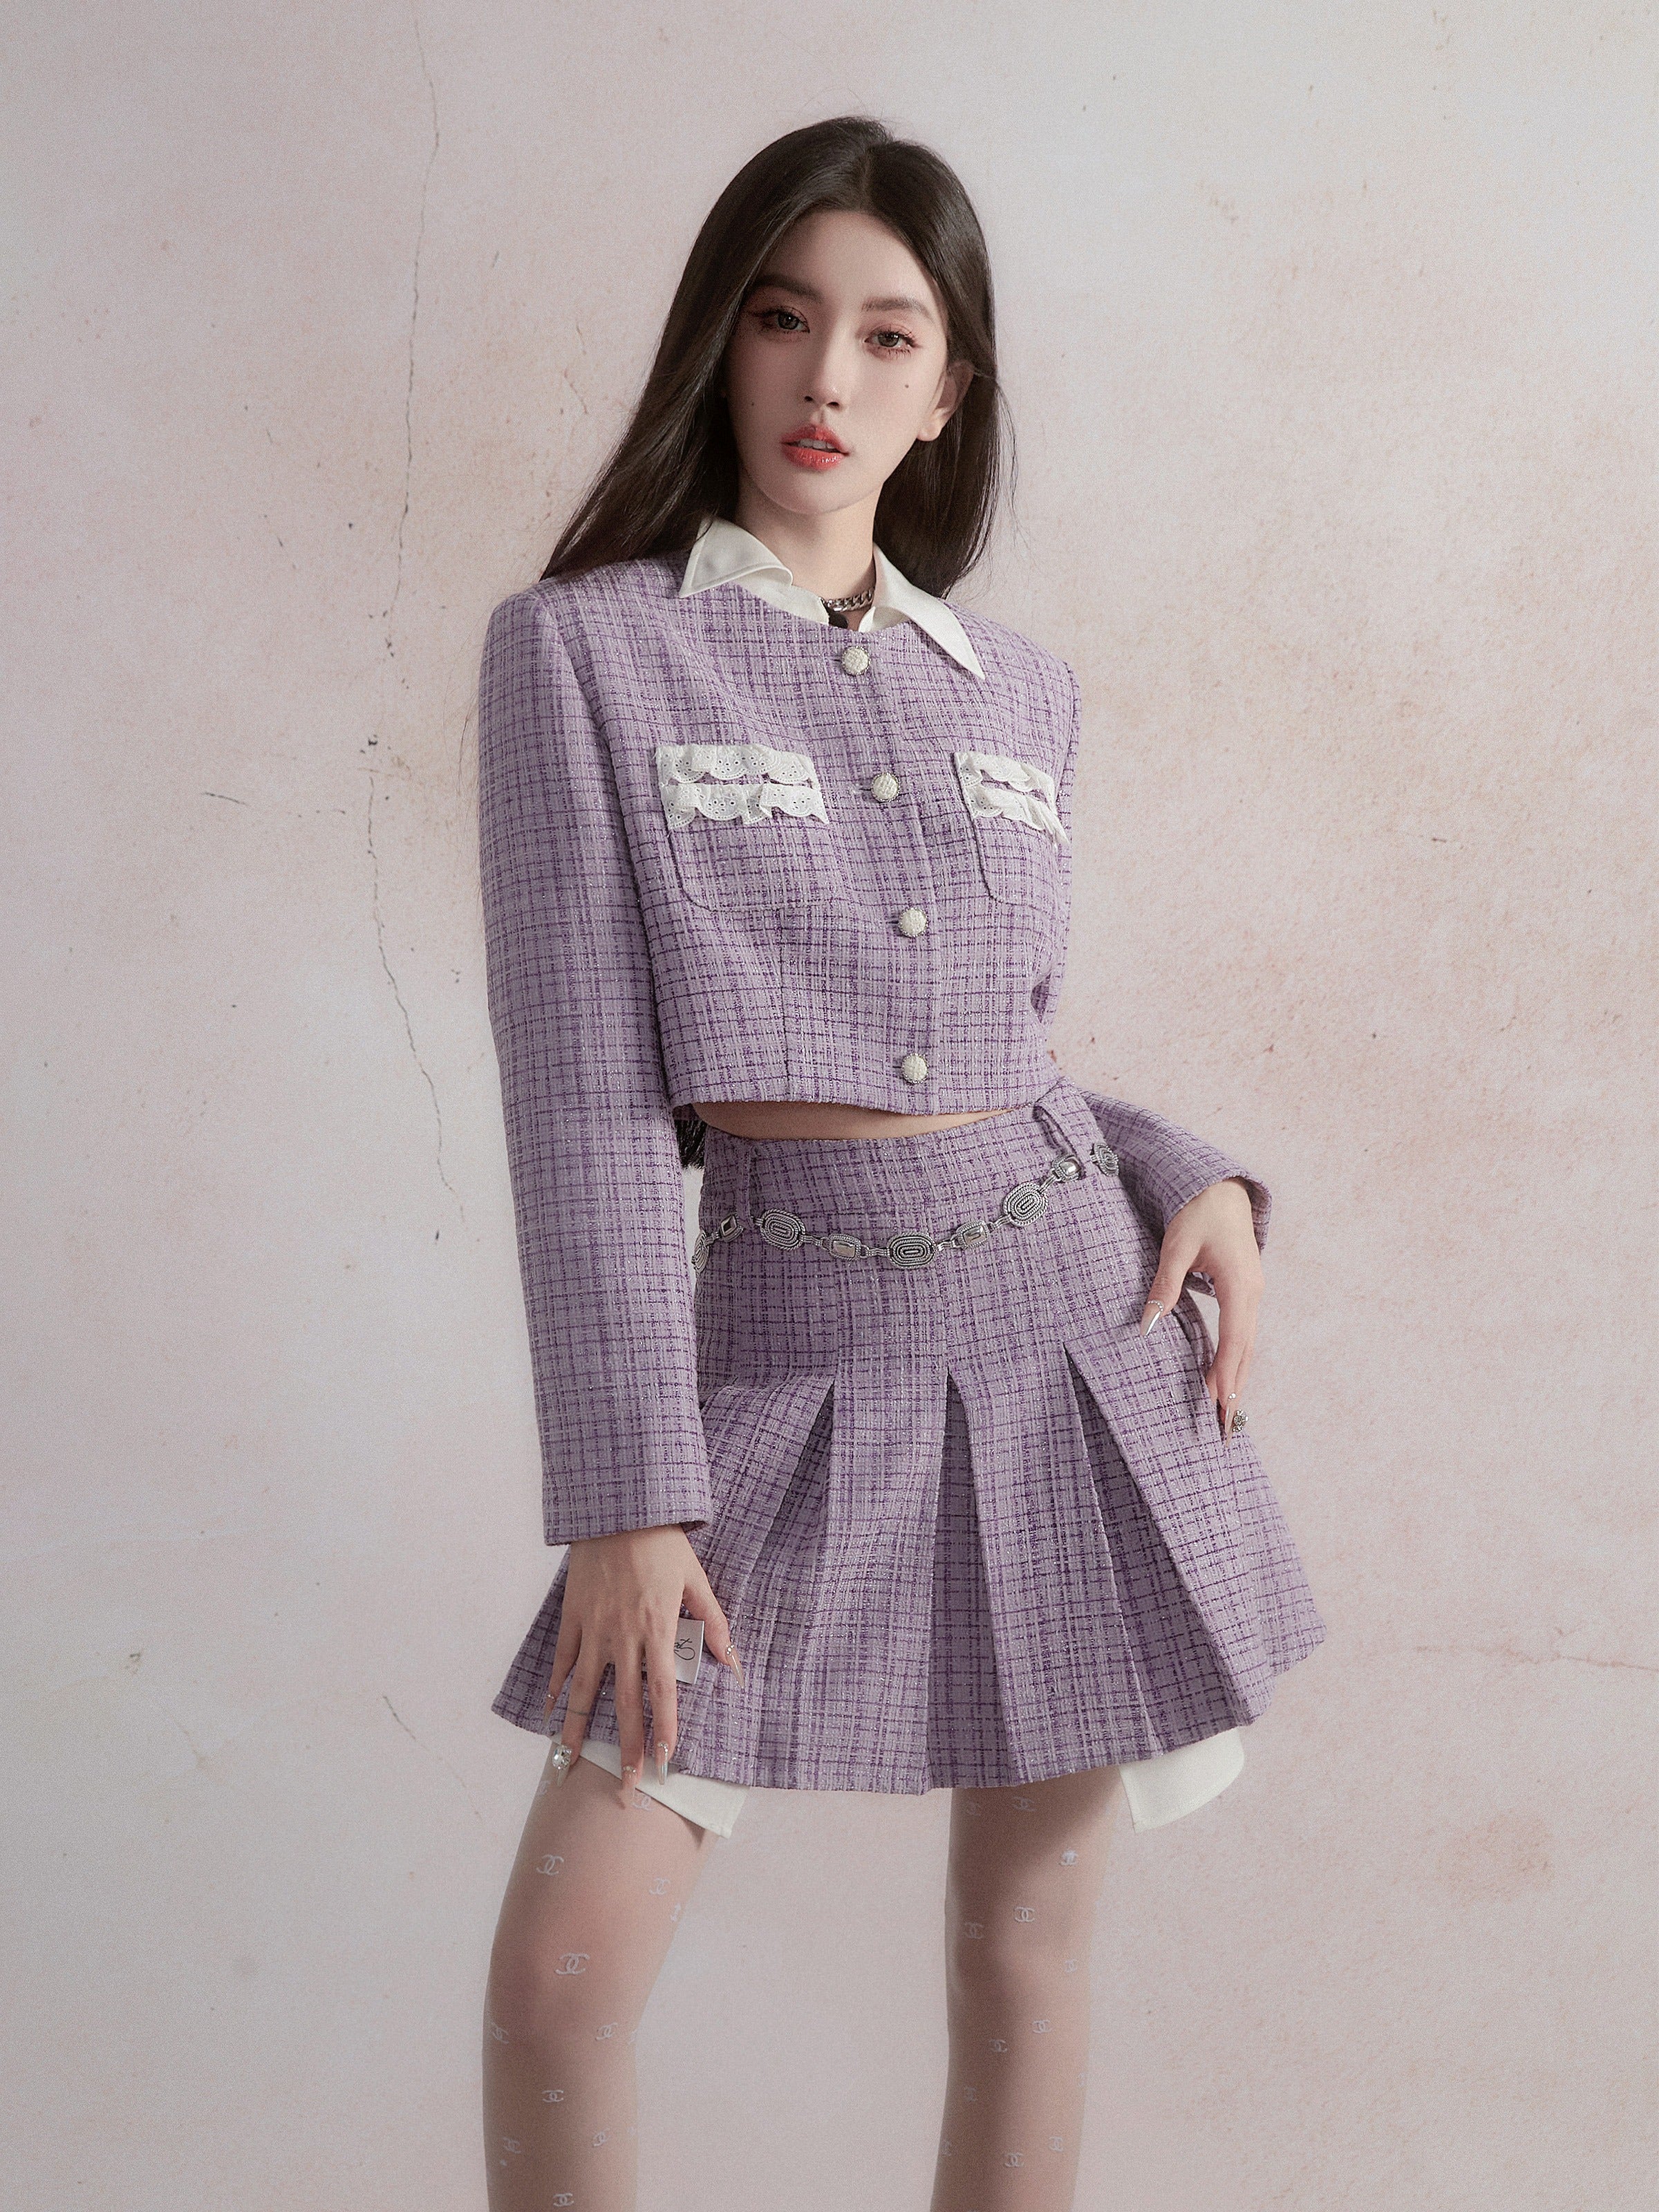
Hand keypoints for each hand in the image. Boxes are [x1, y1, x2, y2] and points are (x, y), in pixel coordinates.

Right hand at [540, 1525, 737, 1802]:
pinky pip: (562, 1659)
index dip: (664, 1727)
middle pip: (625, 1702)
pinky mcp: (572, 1617)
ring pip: (584, 1690)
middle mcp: (623, 1636)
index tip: (664, 1759)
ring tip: (572, 1761)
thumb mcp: (696, 1579)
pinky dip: (556, 1687)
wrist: (619, 1509)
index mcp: (658, 1629)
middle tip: (626, 1784)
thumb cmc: (662, 1543)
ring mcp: (594, 1629)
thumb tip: (733, 1660)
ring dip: (579, 1729)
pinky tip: (552, 1712)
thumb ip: (713, 1622)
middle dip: (626, 1746)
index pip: (663, 1690)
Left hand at [1138, 1178, 1261, 1439]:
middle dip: (1235, 1389)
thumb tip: (1145, 1327)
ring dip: (1238, 1378)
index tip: (1218, 1405)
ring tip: (1227, 1414)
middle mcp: (1253, 1293)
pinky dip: (1237, 1359)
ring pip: (1248, 1345)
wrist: (1221, 1188)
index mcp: (1238, 1284)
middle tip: (1226, 1427)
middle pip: (1245, 1350)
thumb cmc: (1196, 1212)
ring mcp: (1254, 1294)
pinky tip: (1226, 1378)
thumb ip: (1163, 1286)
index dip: (1225, 1374)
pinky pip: (1244, 1334)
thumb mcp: (1175, 1246)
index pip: (1233, 1339)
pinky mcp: (1247, 1292)